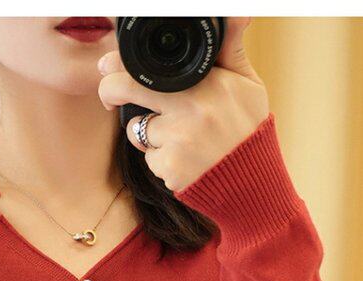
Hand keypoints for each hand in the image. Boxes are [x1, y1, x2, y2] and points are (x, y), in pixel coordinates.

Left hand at [97, 17, 269, 191]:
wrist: (254, 182)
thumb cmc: (248, 130)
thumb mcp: (248, 85)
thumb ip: (232, 50)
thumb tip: (237, 14)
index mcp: (205, 83)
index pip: (147, 66)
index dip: (119, 65)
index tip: (108, 67)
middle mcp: (189, 108)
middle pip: (124, 91)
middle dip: (109, 92)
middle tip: (109, 98)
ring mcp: (177, 140)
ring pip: (137, 130)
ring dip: (147, 133)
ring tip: (179, 137)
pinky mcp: (170, 169)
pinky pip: (149, 158)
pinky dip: (160, 159)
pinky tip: (184, 159)